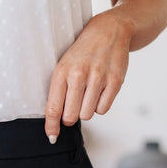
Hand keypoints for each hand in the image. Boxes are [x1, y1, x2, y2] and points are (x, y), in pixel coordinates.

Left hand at [44, 11, 133, 142]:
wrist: (111, 30)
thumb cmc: (82, 53)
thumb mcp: (64, 66)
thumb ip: (58, 91)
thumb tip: (55, 121)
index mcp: (62, 72)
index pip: (53, 108)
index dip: (51, 127)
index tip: (52, 137)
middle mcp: (79, 75)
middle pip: (71, 116)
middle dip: (71, 116)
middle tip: (73, 105)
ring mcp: (99, 78)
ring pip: (88, 115)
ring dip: (86, 110)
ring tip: (88, 94)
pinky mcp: (115, 81)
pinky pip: (103, 109)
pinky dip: (100, 105)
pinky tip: (99, 91)